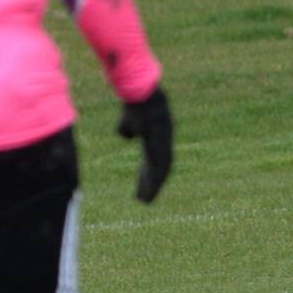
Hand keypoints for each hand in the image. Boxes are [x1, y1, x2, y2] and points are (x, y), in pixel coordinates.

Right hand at [117, 86, 173, 202]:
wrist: (139, 92)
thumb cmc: (134, 104)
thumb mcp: (128, 121)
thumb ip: (128, 130)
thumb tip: (127, 137)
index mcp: (157, 136)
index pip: (155, 159)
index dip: (149, 174)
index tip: (142, 187)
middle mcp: (165, 140)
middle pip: (161, 166)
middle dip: (153, 183)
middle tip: (145, 200)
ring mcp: (165, 140)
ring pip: (163, 168)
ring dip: (154, 185)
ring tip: (146, 200)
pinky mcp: (161, 140)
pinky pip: (160, 162)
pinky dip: (155, 177)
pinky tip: (149, 186)